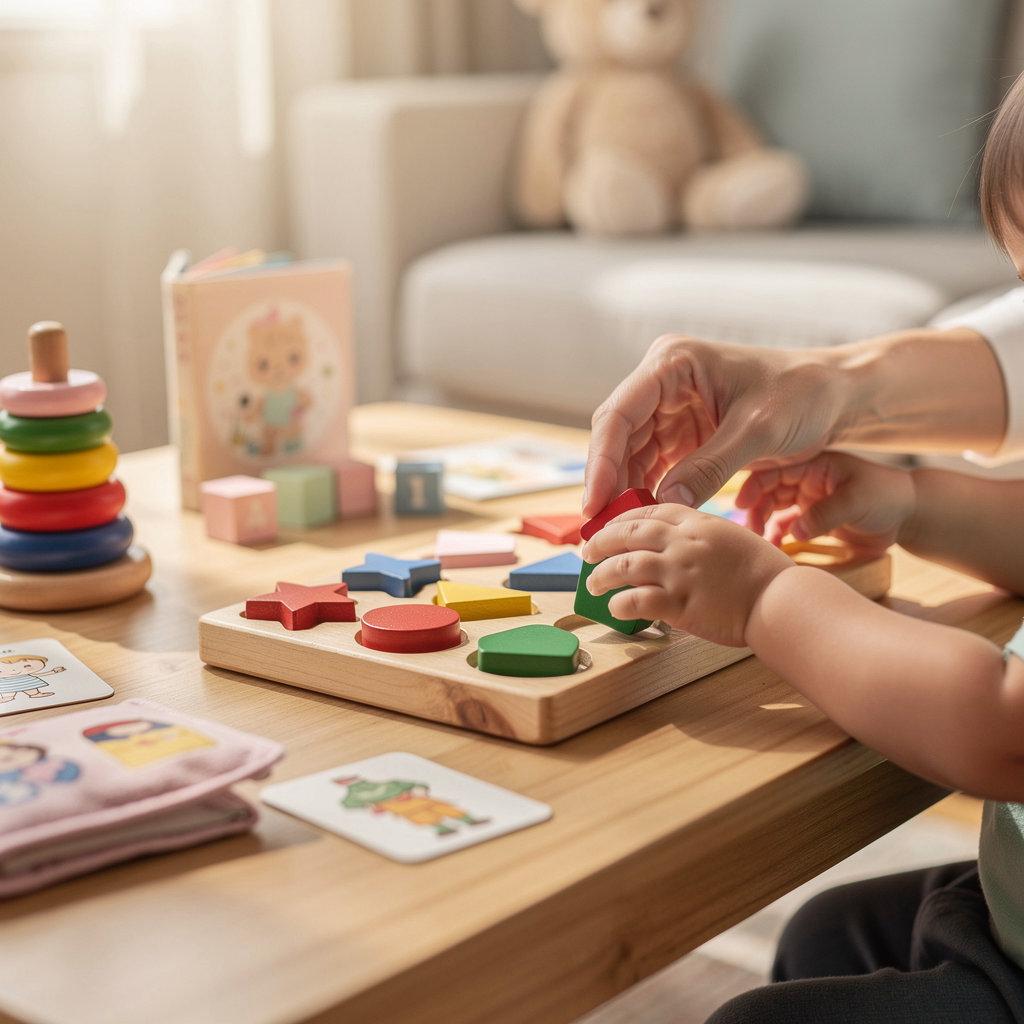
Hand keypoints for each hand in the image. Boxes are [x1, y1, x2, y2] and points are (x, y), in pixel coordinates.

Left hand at [581, 504, 793, 646]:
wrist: (781, 600)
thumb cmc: (765, 574)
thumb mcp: (732, 537)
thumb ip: (701, 536)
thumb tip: (676, 546)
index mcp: (698, 522)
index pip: (649, 511)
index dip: (622, 518)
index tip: (610, 527)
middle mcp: (683, 542)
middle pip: (628, 533)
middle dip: (601, 541)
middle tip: (587, 551)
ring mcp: (679, 572)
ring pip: (623, 566)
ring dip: (601, 574)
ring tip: (593, 582)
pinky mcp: (679, 603)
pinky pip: (636, 600)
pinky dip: (620, 603)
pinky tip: (615, 608)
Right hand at [584, 335, 842, 517]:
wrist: (834, 396)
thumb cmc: (802, 395)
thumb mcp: (757, 431)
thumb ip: (709, 467)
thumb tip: (663, 503)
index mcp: (673, 363)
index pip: (620, 412)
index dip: (602, 459)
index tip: (596, 501)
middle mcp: (662, 382)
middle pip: (616, 436)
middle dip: (607, 481)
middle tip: (597, 527)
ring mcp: (669, 409)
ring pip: (629, 455)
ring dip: (623, 492)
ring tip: (616, 531)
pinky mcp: (682, 434)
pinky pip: (653, 467)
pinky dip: (647, 493)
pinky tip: (642, 520)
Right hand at [737, 452, 915, 555]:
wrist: (907, 515)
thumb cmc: (886, 497)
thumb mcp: (857, 500)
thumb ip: (825, 514)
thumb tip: (794, 531)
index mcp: (814, 465)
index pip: (775, 470)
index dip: (755, 485)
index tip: (741, 504)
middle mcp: (806, 480)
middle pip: (768, 490)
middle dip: (755, 509)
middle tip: (750, 531)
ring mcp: (807, 499)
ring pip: (773, 509)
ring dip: (762, 524)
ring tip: (759, 542)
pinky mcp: (812, 519)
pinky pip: (786, 526)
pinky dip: (776, 537)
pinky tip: (774, 549)